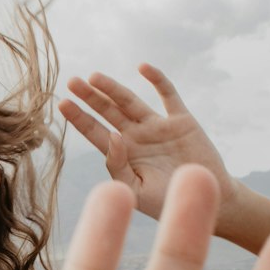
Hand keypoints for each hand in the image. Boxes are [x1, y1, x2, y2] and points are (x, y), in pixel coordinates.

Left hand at [60, 64, 236, 219]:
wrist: (206, 202)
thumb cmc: (166, 202)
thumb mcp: (135, 191)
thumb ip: (118, 167)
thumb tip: (111, 136)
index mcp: (123, 153)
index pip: (95, 131)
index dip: (79, 118)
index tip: (62, 103)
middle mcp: (136, 136)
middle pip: (108, 112)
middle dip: (90, 97)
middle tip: (72, 82)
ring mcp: (157, 126)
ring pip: (130, 101)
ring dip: (113, 88)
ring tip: (94, 77)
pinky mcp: (181, 121)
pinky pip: (168, 95)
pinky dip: (157, 80)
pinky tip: (142, 67)